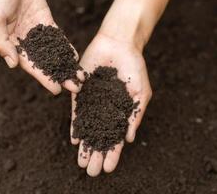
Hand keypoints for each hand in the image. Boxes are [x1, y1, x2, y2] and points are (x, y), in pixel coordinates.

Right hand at [0, 0, 79, 93]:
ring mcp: (36, 32)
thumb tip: (13, 65)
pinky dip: (65, 48)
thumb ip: (1, 43)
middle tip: (75, 87)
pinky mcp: (45, 22)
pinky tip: (74, 58)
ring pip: (52, 52)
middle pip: (44, 63)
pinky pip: (57, 37)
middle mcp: (24, 41)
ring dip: (65, 65)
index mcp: (10, 44)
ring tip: (79, 77)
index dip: (43, 78)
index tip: (56, 90)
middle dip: (59, 75)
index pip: (29, 65)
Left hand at [70, 33, 151, 176]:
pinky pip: (78, 112)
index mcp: (120, 113)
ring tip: (81, 162)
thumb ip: (135, 115)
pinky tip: (75, 139)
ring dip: (85, 145)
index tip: (109, 168)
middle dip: (96, 154)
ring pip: (88, 129)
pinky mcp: (81, 92)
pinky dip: (76, 126)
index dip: (113, 153)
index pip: (115, 138)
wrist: (118, 44)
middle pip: (99, 137)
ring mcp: (93, 102)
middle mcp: (105, 110)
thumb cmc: (134, 67)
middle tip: (91, 172)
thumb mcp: (141, 92)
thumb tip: (128, 139)